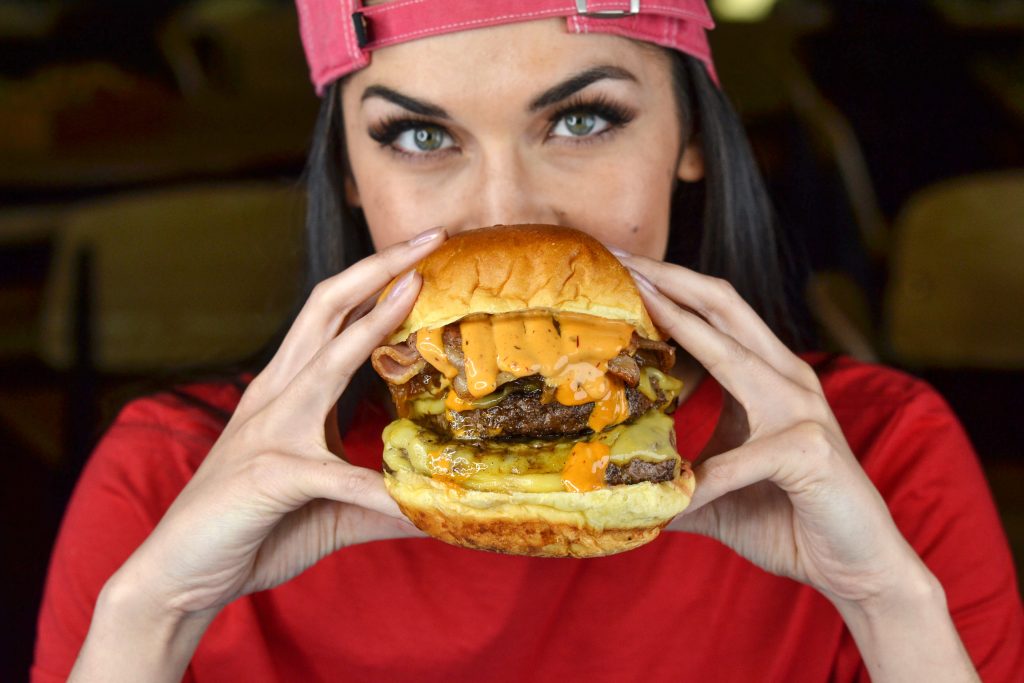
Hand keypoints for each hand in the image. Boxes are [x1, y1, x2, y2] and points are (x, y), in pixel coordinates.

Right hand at [112, 228, 445, 618]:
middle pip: (326, 307)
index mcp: (290, 392)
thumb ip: (380, 500)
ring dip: (375, 319)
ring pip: (326, 356)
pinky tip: (412, 502)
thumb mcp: (331, 508)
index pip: (334, 318)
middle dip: (378, 266)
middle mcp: (278, 396)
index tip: (424, 255)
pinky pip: (334, 475)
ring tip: (419, 284)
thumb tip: (436, 505)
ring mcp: (270, 430)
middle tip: (431, 235)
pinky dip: (376, 489)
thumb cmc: (252, 529)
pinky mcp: (270, 475)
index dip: (376, 282)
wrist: (179, 576)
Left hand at [615, 252, 929, 608]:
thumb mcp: (717, 489)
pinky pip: (742, 459)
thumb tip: (618, 485)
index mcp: (765, 377)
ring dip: (680, 322)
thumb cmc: (789, 519)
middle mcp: (786, 380)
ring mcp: (802, 410)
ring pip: (734, 352)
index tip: (620, 263)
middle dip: (668, 275)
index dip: (668, 284)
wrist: (858, 566)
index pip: (712, 313)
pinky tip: (676, 499)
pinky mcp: (811, 451)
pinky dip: (705, 479)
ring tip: (634, 297)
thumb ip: (675, 476)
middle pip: (725, 303)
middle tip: (618, 256)